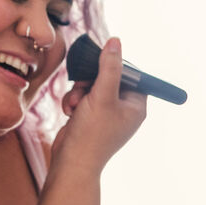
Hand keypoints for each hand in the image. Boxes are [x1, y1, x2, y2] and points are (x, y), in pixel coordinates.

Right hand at [51, 37, 148, 174]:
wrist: (71, 163)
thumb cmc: (91, 134)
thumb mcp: (102, 95)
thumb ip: (109, 67)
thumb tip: (115, 41)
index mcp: (136, 106)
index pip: (132, 74)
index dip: (115, 66)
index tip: (99, 64)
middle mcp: (124, 110)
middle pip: (109, 78)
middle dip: (91, 80)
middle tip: (83, 85)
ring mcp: (106, 115)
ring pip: (92, 86)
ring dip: (79, 91)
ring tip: (75, 104)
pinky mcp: (90, 118)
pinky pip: (83, 99)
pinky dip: (74, 101)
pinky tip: (69, 112)